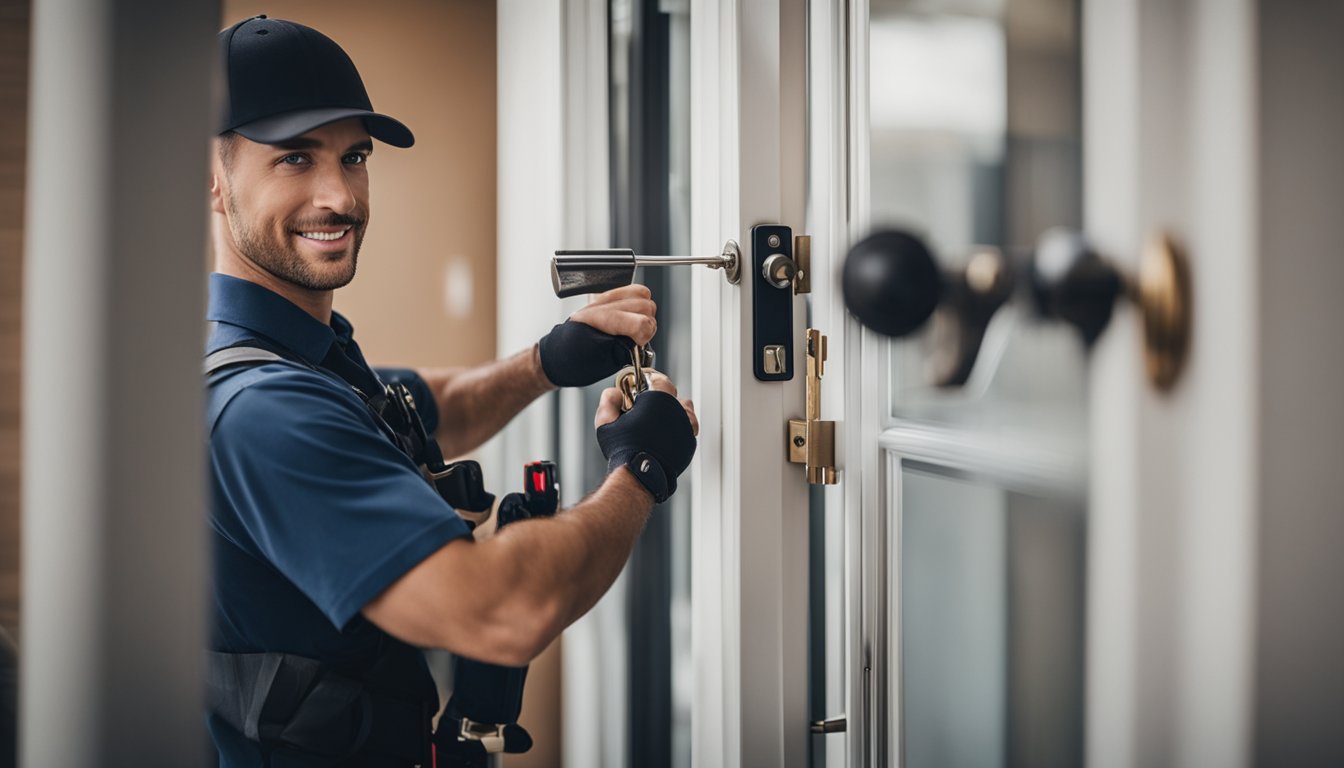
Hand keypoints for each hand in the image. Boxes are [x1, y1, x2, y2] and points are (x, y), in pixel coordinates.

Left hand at [538, 285, 656, 386]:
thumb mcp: (599, 361)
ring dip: (645, 313)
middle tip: (636, 337)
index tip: (636, 344)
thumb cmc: (575, 357)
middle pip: (647, 306)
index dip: (644, 336)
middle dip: (647, 324)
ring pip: (644, 295)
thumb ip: (623, 349)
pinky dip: (639, 306)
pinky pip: (637, 292)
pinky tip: (630, 318)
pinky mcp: (610, 296)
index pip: (640, 321)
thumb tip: (640, 343)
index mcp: (599, 319)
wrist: (562, 350)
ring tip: (633, 327)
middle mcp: (603, 304)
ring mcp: (606, 297)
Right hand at [594, 373, 697, 502]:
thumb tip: (615, 393)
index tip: (645, 386)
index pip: (662, 381)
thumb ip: (609, 400)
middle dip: (663, 400)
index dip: (652, 382)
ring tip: (660, 422)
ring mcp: (686, 428)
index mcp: (660, 400)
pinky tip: (664, 437)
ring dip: (675, 414)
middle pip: (676, 397)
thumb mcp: (606, 421)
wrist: (640, 475)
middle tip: (649, 408)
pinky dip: (678, 432)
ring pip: (686, 414)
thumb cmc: (624, 449)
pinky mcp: (689, 445)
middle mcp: (678, 411)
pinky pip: (687, 432)